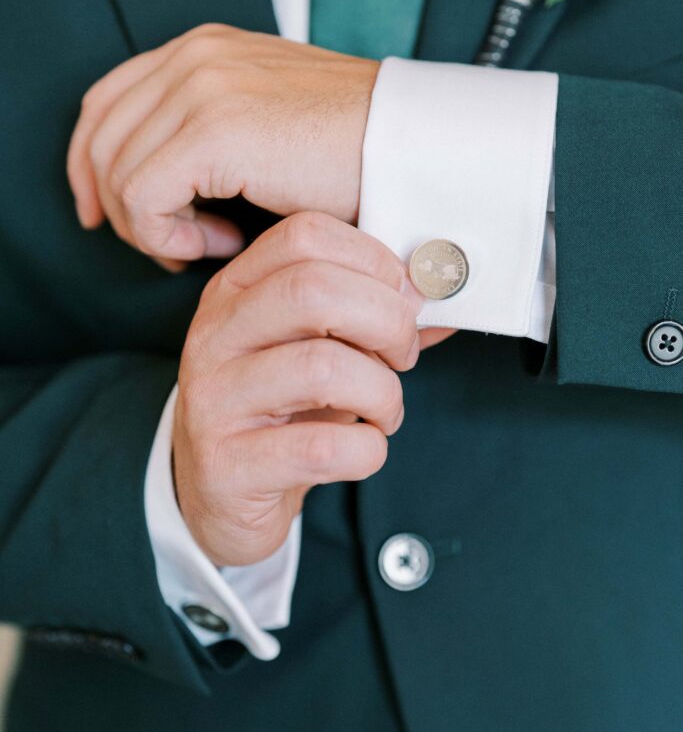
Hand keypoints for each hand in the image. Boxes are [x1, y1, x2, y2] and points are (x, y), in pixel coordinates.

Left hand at [67, 24, 377, 263]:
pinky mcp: (213, 130)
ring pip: (118, 175)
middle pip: (100, 140)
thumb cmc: (355, 151)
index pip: (105, 102)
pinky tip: (221, 242)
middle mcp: (193, 56)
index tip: (108, 216)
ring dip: (154, 227)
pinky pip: (144, 199)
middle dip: (121, 208)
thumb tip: (161, 179)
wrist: (414, 147)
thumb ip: (208, 131)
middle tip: (174, 245)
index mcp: (202, 49)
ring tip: (212, 242)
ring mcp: (201, 87)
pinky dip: (169, 236)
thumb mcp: (267, 124)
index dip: (89, 165)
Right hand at [172, 212, 422, 565]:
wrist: (221, 497)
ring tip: (385, 410)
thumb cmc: (281, 411)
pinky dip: (367, 449)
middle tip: (402, 355)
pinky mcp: (226, 465)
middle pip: (313, 290)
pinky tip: (364, 447)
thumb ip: (375, 317)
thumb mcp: (318, 348)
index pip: (303, 234)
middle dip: (386, 322)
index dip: (373, 259)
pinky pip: (321, 448)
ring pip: (322, 368)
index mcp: (236, 290)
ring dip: (383, 392)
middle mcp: (215, 334)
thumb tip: (447, 294)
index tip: (403, 298)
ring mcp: (213, 399)